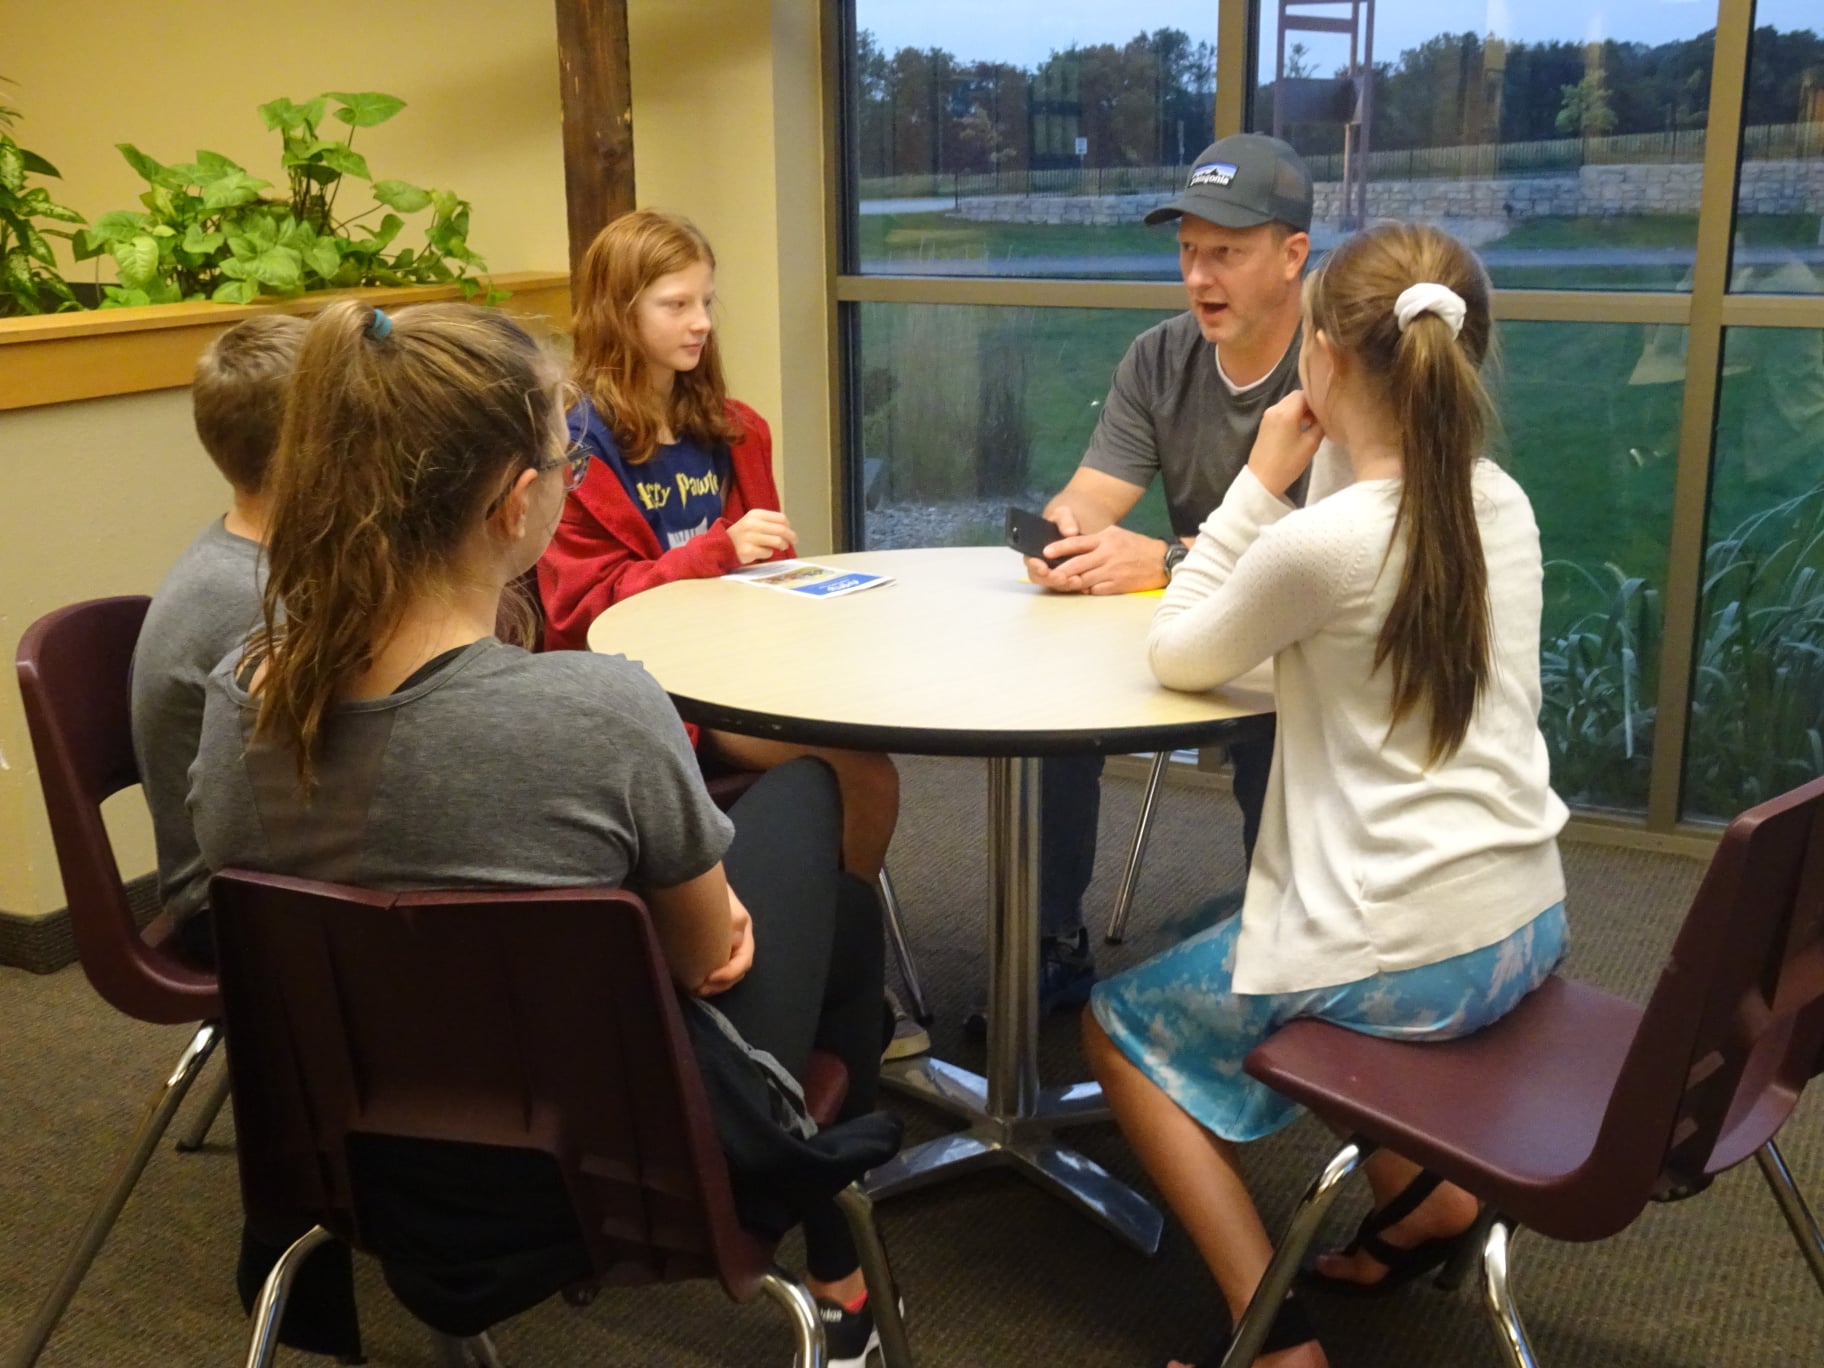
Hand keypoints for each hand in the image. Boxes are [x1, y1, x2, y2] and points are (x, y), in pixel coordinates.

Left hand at [694, 889, 753, 995]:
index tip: (708, 979)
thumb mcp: (722, 904)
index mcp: (744, 931)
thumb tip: (734, 945)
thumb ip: (731, 922)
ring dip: (713, 985)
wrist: (690, 877)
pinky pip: (714, 966)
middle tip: (698, 989)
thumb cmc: (706, 890)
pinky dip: (707, 977)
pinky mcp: (711, 946)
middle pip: (736, 971)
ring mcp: (725, 944)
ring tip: (695, 988)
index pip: (743, 960)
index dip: (729, 974)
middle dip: (719, 984)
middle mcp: (738, 940)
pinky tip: (692, 980)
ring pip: (726, 972)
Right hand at [728, 509, 795, 564]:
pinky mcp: (747, 550)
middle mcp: (752, 524)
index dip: (788, 526)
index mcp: (756, 514)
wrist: (724, 543)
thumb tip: (789, 530)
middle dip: (791, 536)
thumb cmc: (745, 533)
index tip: (790, 531)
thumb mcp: (755, 521)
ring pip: (777, 541)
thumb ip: (771, 523)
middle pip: (781, 529)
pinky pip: (768, 552)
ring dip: (782, 545)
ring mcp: (749, 537)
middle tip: (794, 541)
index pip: (781, 518)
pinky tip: (763, 552)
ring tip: (781, 547)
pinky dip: (769, 553)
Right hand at [1024, 504, 1080, 587]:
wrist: (1077, 527)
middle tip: (1061, 578)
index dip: (1035, 567)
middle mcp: (1043, 565)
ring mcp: (1055, 573)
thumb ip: (1065, 521)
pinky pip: (1070, 586)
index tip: (1043, 567)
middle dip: (1051, 579)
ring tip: (1076, 582)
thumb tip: (1071, 532)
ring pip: (1056, 585)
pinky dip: (1076, 587)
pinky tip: (1086, 585)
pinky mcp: (1069, 577)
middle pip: (1042, 578)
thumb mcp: (1064, 515)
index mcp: (1035, 550)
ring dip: (1064, 585)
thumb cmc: (1065, 521)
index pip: (1031, 562)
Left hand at [1030, 523, 1170, 595]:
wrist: (1162, 560)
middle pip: (1078, 564)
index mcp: (1105, 539)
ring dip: (1071, 582)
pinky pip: (1096, 590)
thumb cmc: (1136, 546)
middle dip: (1060, 571)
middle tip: (1048, 574)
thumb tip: (1073, 544)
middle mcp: (1107, 554)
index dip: (1060, 548)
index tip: (1046, 552)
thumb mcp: (1116, 534)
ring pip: (1084, 579)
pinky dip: (1087, 590)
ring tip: (1061, 583)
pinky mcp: (1118, 585)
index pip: (1077, 543)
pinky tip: (1082, 589)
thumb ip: (1096, 539)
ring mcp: (1112, 571)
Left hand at [1247, 391, 1325, 497]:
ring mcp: (1268, 415)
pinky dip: (1292, 414)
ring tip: (1313, 423)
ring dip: (1301, 409)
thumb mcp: (1311, 444)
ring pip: (1289, 403)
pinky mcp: (1265, 423)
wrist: (1262, 479)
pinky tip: (1300, 427)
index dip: (1318, 398)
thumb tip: (1324, 416)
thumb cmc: (1287, 463)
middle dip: (1309, 403)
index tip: (1328, 409)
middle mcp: (1275, 408)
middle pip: (1296, 396)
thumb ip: (1320, 425)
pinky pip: (1282, 411)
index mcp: (1286, 412)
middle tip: (1321, 417)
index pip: (1305, 393)